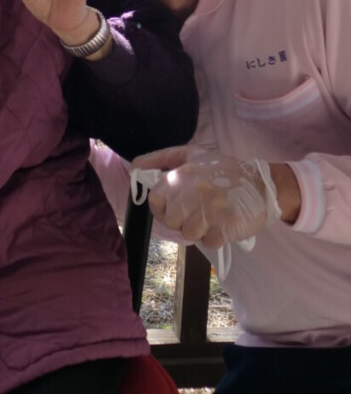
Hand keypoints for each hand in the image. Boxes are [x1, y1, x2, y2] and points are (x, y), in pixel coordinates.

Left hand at [130, 145, 281, 248]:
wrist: (263, 185)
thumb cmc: (224, 170)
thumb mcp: (192, 155)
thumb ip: (161, 159)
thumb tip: (135, 167)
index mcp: (182, 175)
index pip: (156, 201)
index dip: (162, 208)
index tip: (175, 208)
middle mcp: (193, 191)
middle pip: (172, 221)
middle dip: (183, 221)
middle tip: (199, 211)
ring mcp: (209, 209)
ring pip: (189, 234)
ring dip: (200, 230)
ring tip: (213, 216)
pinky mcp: (225, 226)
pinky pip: (209, 242)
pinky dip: (216, 238)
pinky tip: (225, 223)